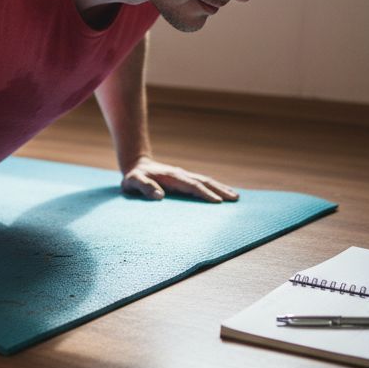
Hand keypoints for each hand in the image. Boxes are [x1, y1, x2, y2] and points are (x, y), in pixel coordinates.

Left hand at [121, 156, 239, 202]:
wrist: (136, 165)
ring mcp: (184, 176)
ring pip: (206, 181)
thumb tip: (159, 196)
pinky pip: (202, 182)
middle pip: (204, 181)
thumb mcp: (133, 182)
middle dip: (220, 190)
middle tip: (235, 199)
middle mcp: (181, 174)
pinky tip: (223, 193)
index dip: (204, 193)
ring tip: (236, 196)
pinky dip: (215, 187)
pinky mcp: (184, 179)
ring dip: (221, 188)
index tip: (217, 202)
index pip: (191, 185)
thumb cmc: (134, 177)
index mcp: (171, 177)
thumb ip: (144, 187)